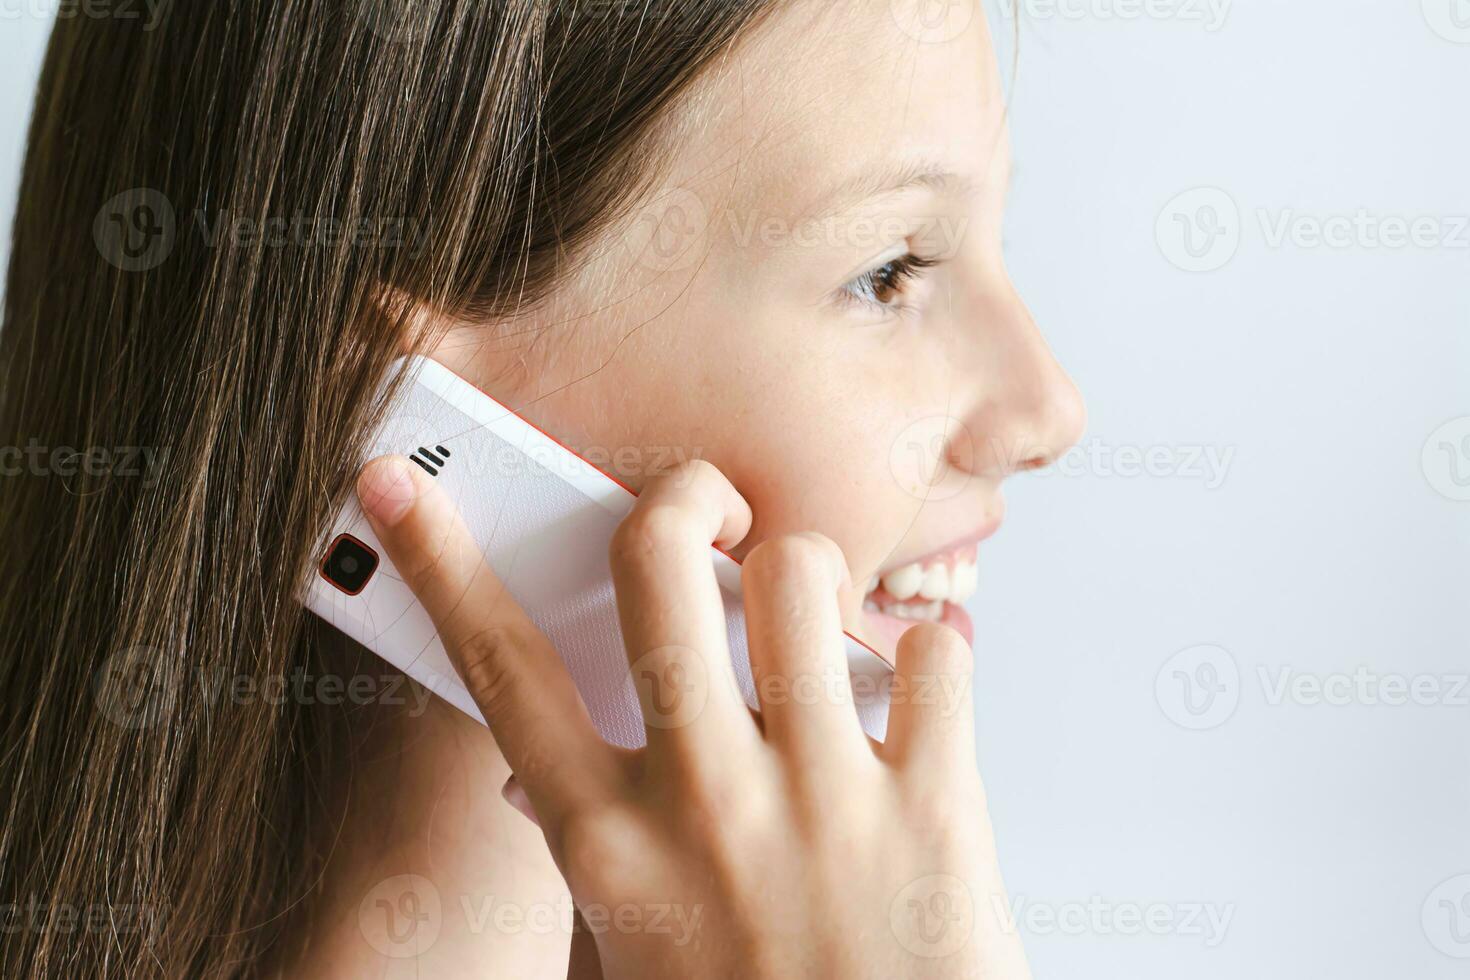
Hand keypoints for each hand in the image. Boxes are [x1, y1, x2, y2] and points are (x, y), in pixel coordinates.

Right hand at [356, 455, 1029, 978]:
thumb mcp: (626, 948)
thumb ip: (596, 850)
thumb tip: (547, 776)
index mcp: (607, 841)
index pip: (498, 668)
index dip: (437, 565)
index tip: (402, 488)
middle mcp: (703, 801)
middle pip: (659, 560)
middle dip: (682, 498)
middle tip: (710, 513)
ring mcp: (820, 797)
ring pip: (798, 576)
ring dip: (807, 576)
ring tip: (814, 624)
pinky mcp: (932, 808)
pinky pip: (933, 657)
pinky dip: (929, 659)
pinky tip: (914, 699)